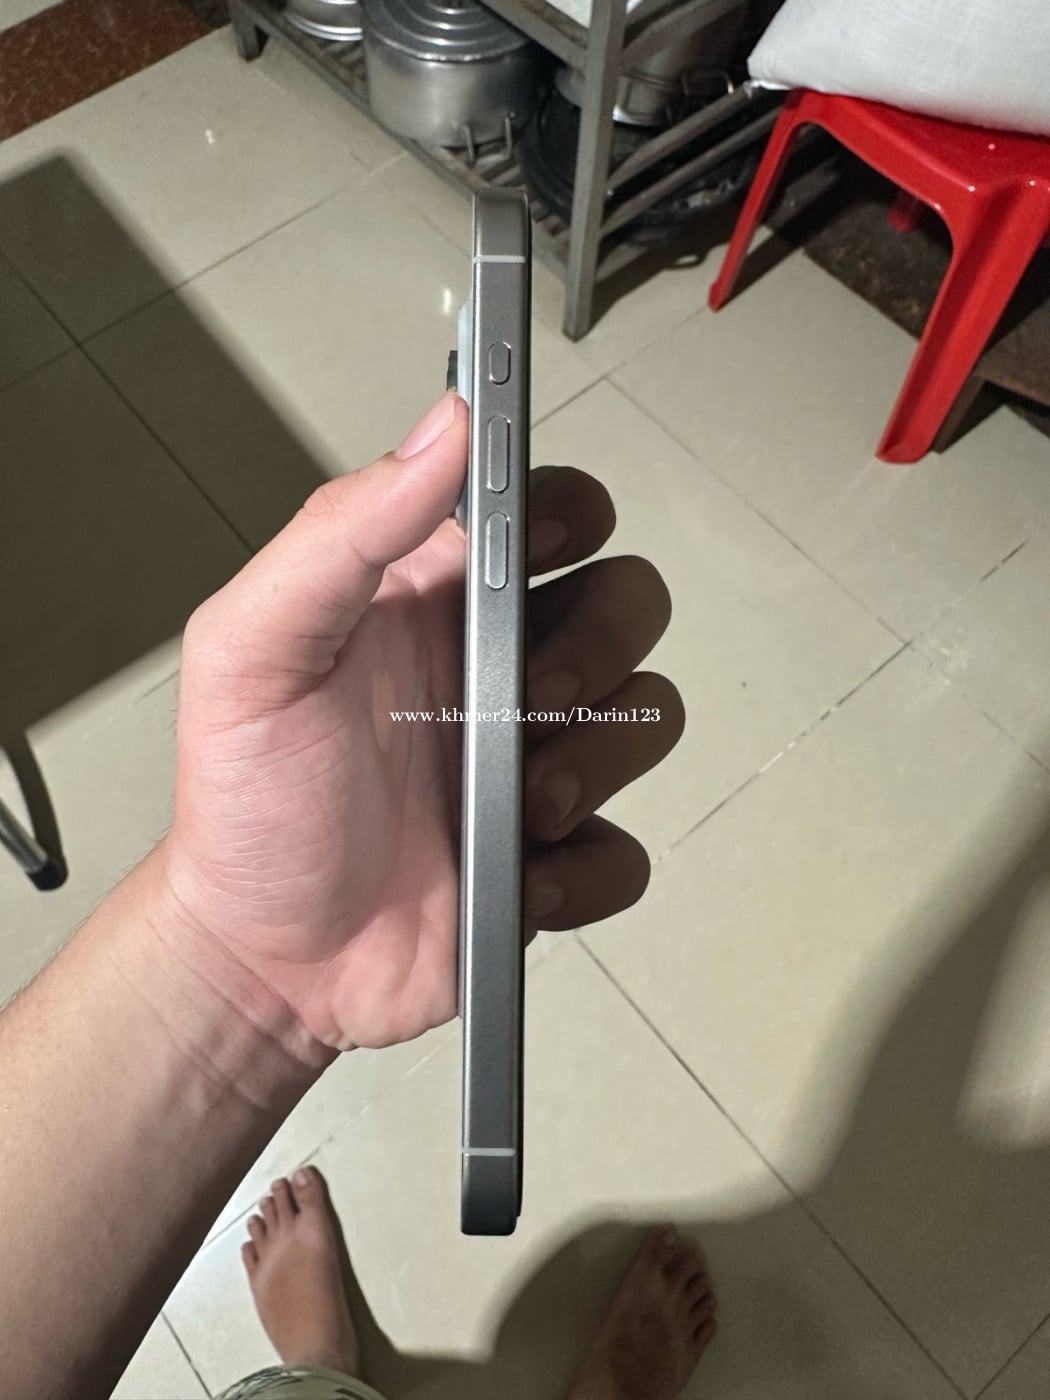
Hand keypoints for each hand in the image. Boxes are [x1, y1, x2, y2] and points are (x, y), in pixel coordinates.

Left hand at [159, 393, 682, 1051]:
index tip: (550, 538)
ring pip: (647, 717)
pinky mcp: (551, 858)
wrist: (263, 960)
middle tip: (530, 688)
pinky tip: (515, 876)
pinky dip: (586, 867)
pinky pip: (626, 849)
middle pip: (625, 604)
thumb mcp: (253, 650)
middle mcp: (495, 674)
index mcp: (432, 606)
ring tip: (521, 802)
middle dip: (603, 639)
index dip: (571, 510)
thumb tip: (439, 429)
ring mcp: (530, 764)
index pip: (544, 516)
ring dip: (601, 756)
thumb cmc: (247, 807)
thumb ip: (340, 533)